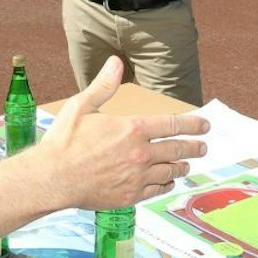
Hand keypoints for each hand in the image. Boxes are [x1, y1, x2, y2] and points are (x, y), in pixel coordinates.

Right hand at [36, 57, 208, 207]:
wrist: (52, 178)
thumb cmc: (63, 141)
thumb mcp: (81, 106)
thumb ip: (104, 85)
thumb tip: (115, 62)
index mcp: (132, 129)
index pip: (172, 124)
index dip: (192, 124)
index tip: (205, 125)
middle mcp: (140, 153)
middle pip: (177, 149)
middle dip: (194, 146)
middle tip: (203, 146)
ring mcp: (137, 177)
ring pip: (170, 171)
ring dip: (182, 166)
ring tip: (187, 164)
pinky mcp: (130, 195)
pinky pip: (157, 190)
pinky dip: (166, 185)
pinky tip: (168, 183)